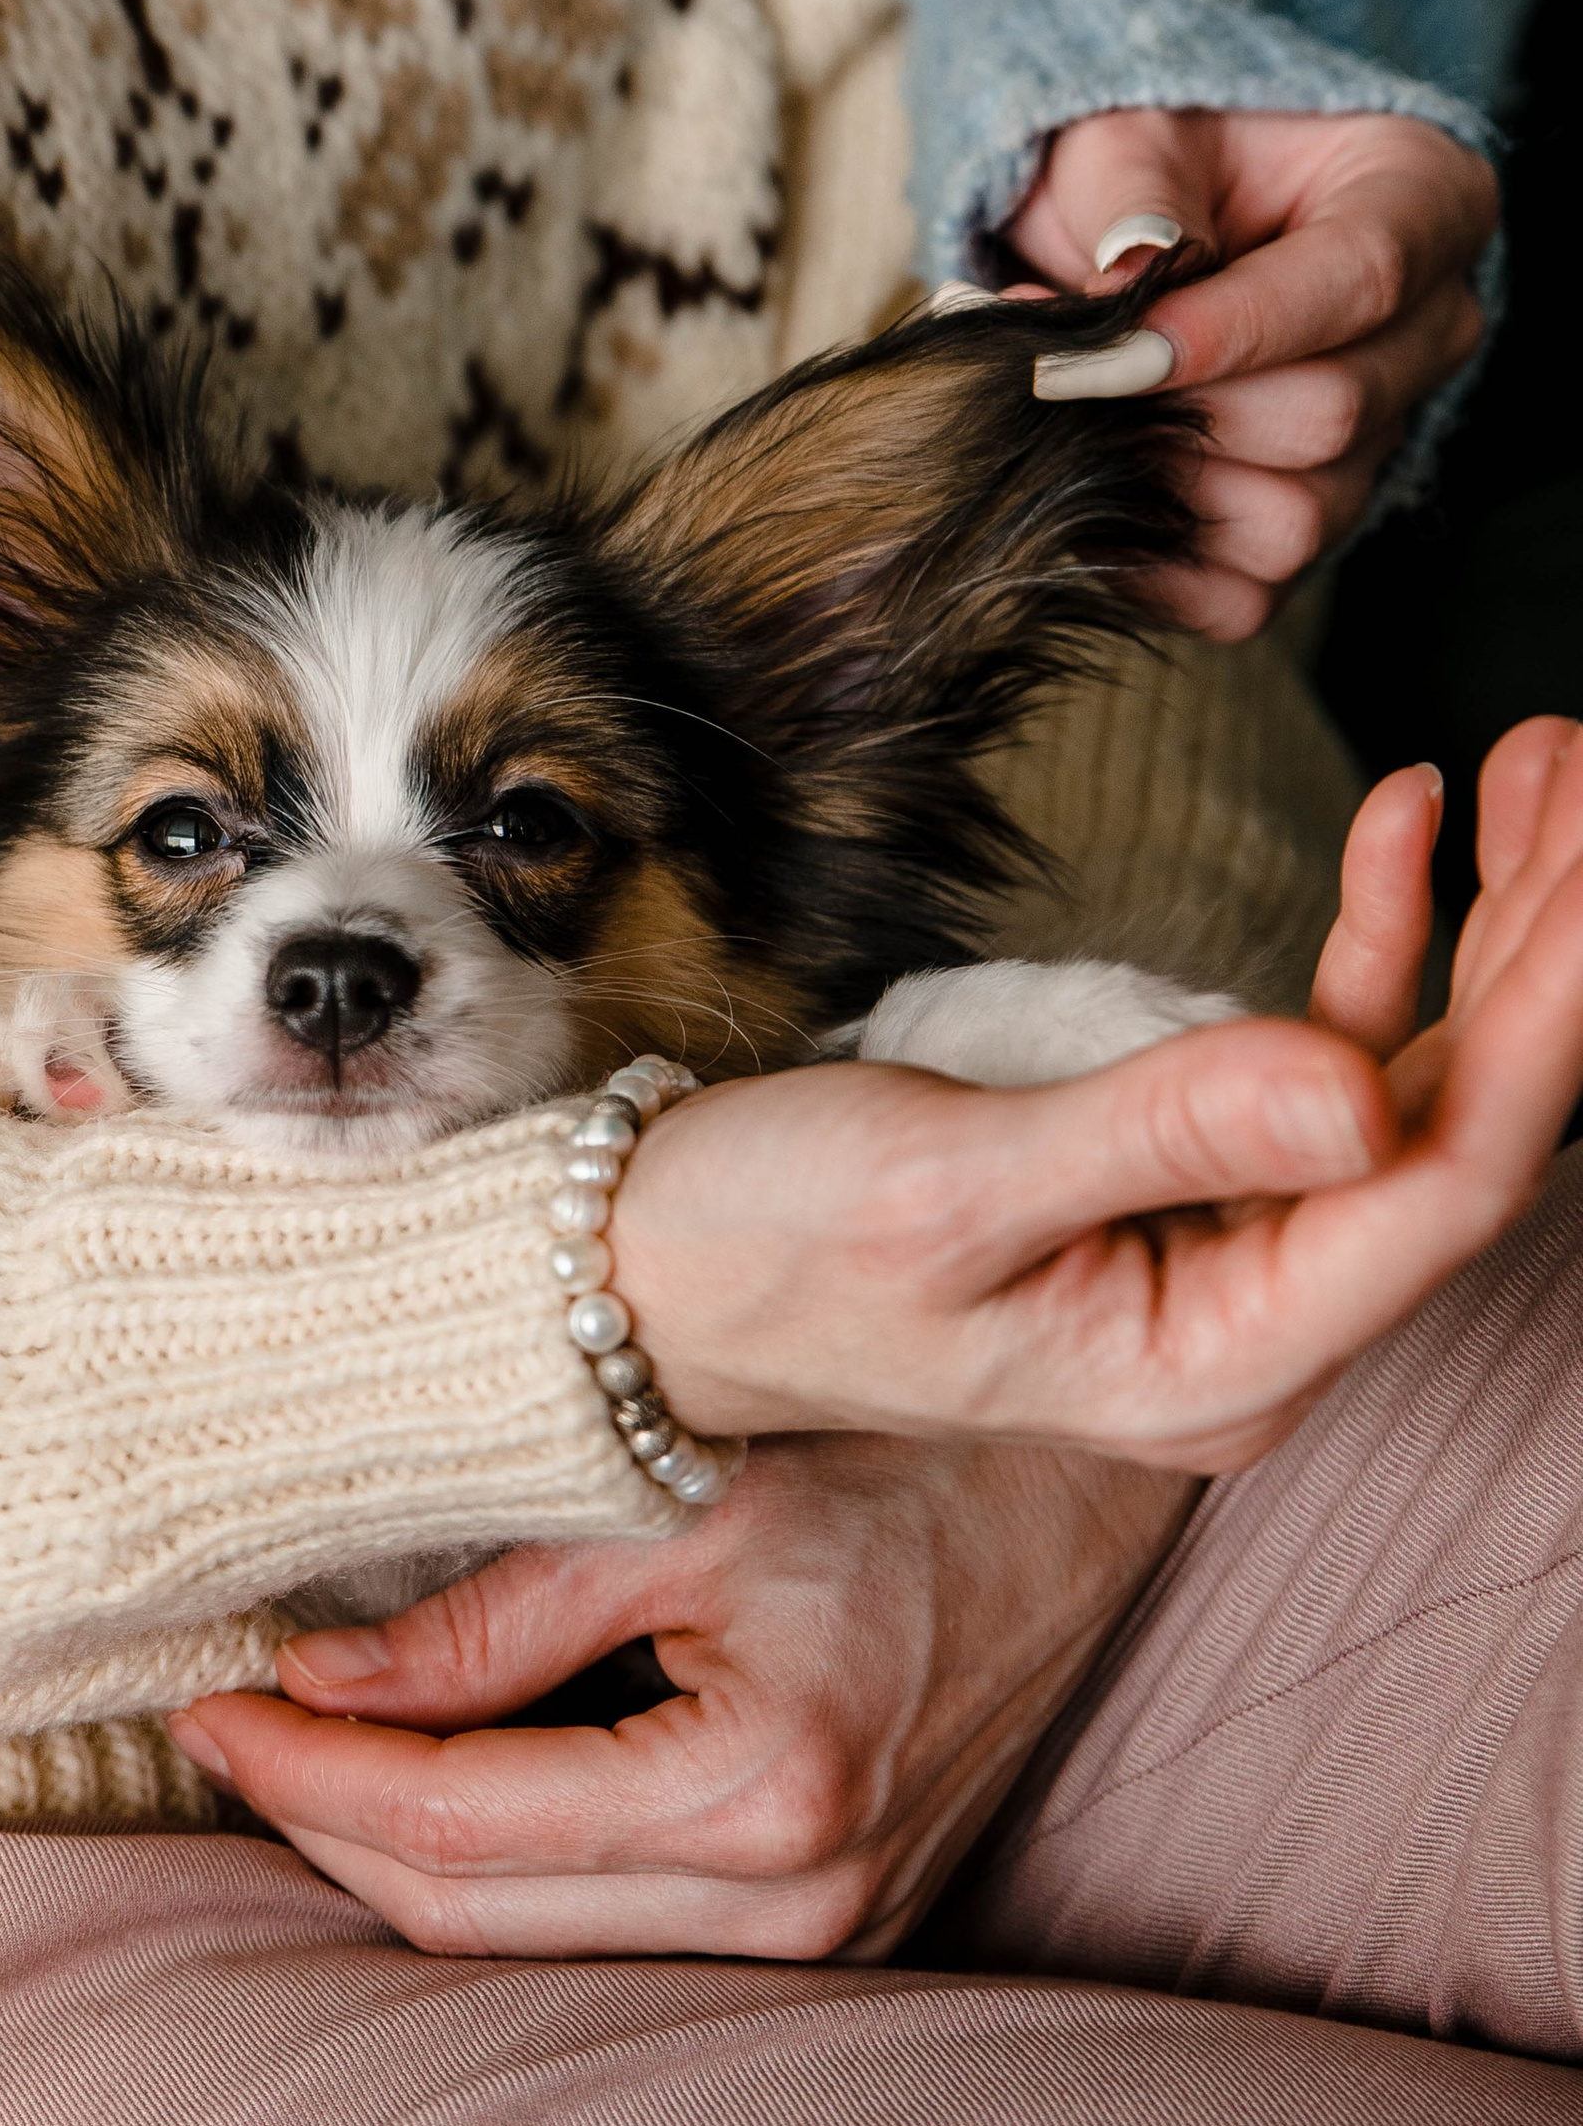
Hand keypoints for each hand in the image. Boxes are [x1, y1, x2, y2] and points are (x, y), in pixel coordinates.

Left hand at [170, 1436, 1194, 1957]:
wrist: (1077, 1477)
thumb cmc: (892, 1448)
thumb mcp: (678, 1499)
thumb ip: (496, 1613)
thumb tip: (317, 1682)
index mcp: (763, 1791)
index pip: (456, 1826)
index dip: (305, 1774)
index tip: (203, 1702)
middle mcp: (804, 1901)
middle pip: (480, 1918)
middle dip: (327, 1826)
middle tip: (222, 1727)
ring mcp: (832, 1929)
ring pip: (541, 1943)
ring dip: (404, 1857)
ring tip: (298, 1751)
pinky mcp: (839, 1913)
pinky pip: (623, 1926)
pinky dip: (508, 1866)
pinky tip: (431, 1777)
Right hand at [595, 718, 1582, 1478]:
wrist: (637, 1272)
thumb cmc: (764, 1248)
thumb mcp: (945, 1185)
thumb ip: (1158, 1132)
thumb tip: (1363, 1088)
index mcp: (1218, 1362)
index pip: (1443, 1182)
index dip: (1538, 1013)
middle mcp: (1257, 1324)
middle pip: (1463, 1123)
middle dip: (1542, 941)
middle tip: (1579, 763)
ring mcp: (1232, 1250)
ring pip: (1414, 1076)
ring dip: (1482, 924)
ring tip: (1533, 762)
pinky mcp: (1186, 1182)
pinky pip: (1324, 1055)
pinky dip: (1374, 935)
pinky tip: (1409, 822)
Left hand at [1003, 108, 1494, 638]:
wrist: (1140, 220)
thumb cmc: (1153, 161)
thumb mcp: (1131, 130)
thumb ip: (1133, 193)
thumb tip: (1125, 282)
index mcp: (1420, 199)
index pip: (1360, 281)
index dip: (1232, 330)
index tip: (1110, 350)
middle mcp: (1430, 330)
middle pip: (1330, 414)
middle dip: (1171, 407)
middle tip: (1049, 370)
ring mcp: (1383, 440)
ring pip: (1296, 519)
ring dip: (1156, 485)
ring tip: (1068, 419)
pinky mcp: (1313, 523)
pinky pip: (1249, 596)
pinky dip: (1152, 565)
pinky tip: (1084, 498)